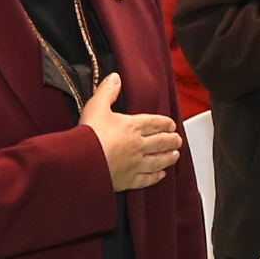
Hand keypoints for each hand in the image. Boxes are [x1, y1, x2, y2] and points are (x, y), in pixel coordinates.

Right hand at [82, 72, 182, 190]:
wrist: (82, 161)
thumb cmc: (89, 134)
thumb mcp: (96, 106)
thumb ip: (107, 91)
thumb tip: (115, 78)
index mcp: (132, 126)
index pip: (154, 123)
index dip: (165, 123)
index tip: (172, 124)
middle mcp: (138, 145)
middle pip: (160, 142)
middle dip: (171, 140)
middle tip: (178, 140)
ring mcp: (135, 164)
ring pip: (158, 161)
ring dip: (169, 158)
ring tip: (175, 155)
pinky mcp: (128, 180)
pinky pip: (147, 179)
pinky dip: (156, 177)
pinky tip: (161, 175)